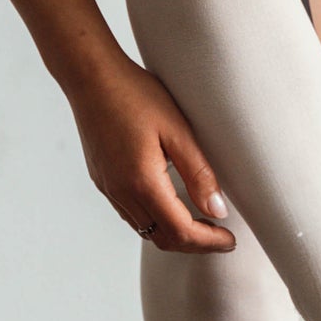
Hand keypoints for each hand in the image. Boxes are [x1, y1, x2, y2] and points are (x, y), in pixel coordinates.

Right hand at [68, 55, 236, 254]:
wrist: (90, 76)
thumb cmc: (135, 94)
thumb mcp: (177, 130)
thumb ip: (199, 173)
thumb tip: (218, 211)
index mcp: (142, 182)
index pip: (180, 231)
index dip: (209, 241)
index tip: (230, 239)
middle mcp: (121, 192)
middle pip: (160, 238)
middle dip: (193, 244)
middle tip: (221, 236)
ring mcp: (108, 188)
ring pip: (144, 229)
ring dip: (173, 233)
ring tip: (201, 222)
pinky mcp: (102, 179)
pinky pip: (130, 213)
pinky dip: (154, 219)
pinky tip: (170, 205)